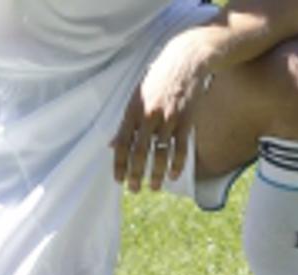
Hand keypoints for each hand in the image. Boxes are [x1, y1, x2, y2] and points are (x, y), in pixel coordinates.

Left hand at [112, 30, 212, 192]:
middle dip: (135, 174)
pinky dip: (176, 165)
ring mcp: (168, 119)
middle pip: (139, 152)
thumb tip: (111, 144)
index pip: (121, 143)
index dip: (119, 164)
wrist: (186, 61)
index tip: (118, 180)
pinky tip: (173, 176)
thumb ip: (126, 121)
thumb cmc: (158, 78)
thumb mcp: (137, 96)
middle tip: (133, 189)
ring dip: (155, 174)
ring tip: (153, 187)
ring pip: (160, 154)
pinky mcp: (186, 121)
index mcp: (133, 110)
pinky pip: (180, 149)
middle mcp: (149, 115)